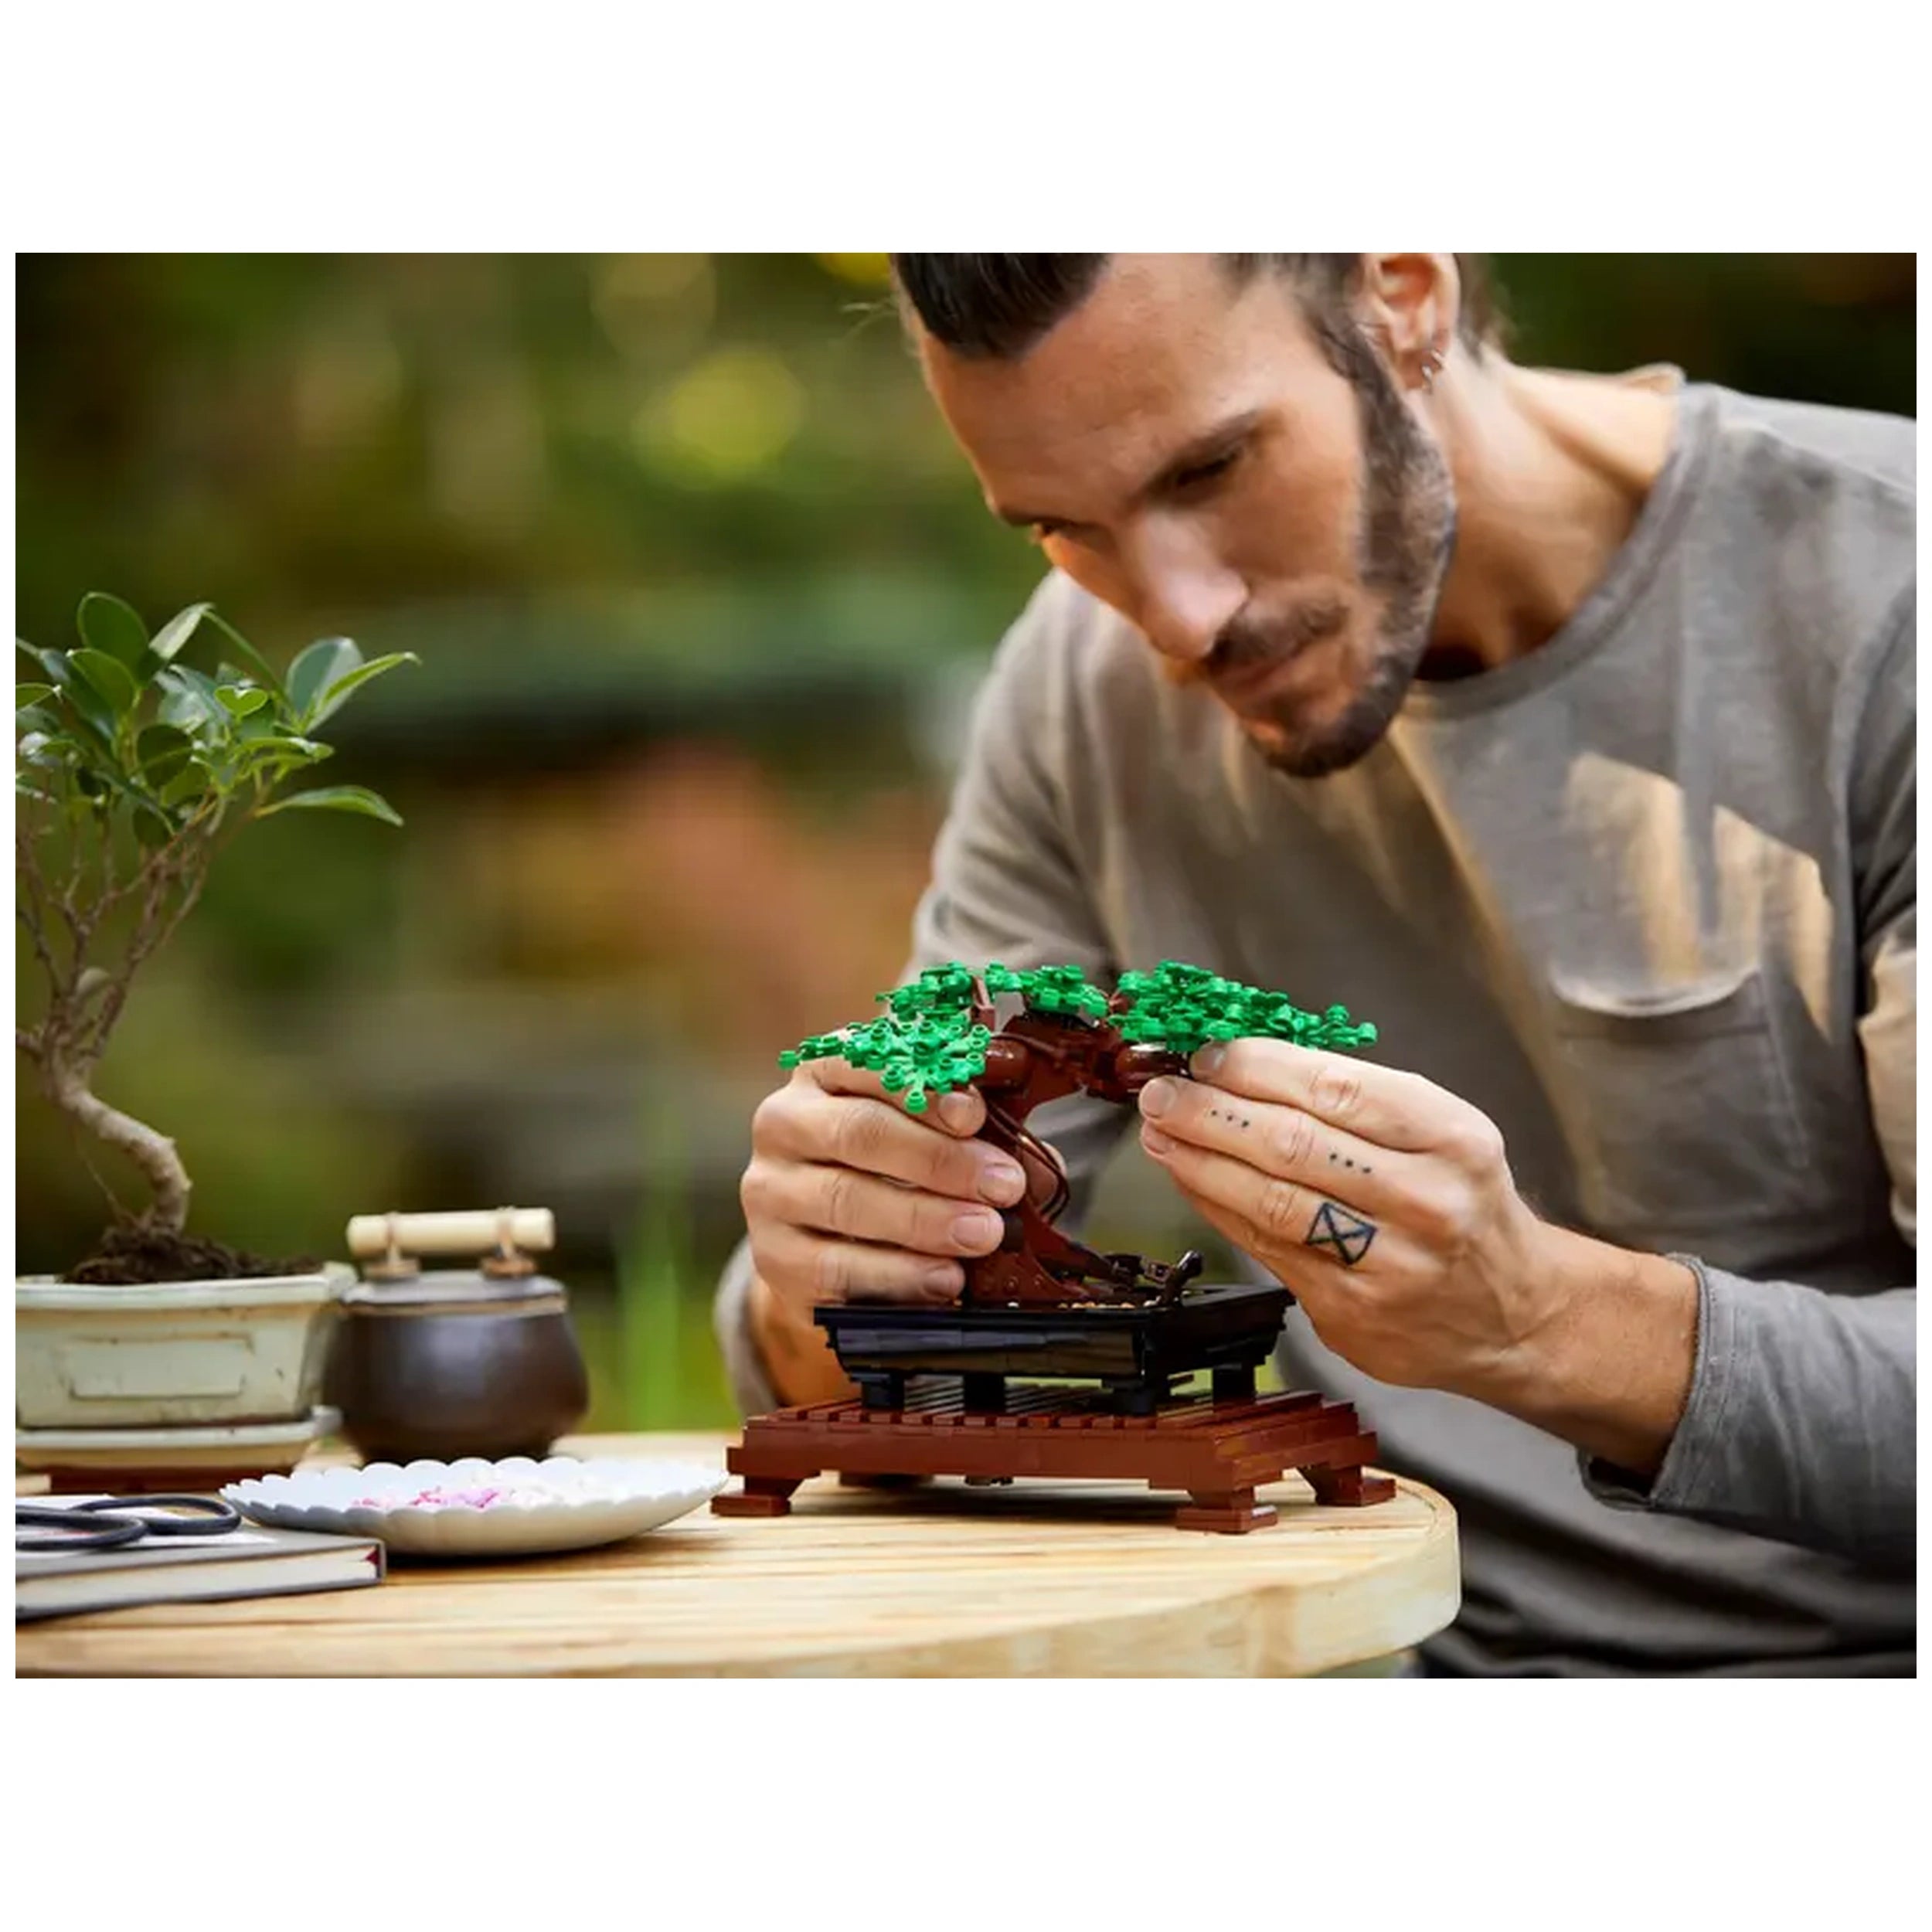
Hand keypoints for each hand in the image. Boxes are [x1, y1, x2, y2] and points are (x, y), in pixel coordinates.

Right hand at [743, 1058, 1055, 1329]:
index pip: (866, 1062)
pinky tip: (944, 1278)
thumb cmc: (891, 1166)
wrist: (824, 1237)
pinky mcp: (773, 1257)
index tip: (975, 1115)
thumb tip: (1037, 1168)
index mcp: (824, 1071)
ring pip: (845, 1201)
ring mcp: (770, 1192)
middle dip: (940, 1161)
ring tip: (984, 1234)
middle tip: (1003, 1185)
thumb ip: (977, 1135)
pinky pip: (835, 1268)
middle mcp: (785, 1123)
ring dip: (925, 1220)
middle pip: (859, 1133)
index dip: (923, 1088)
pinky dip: (897, 1276)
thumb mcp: (929, 1132)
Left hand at [1134, 1039, 1559, 1398]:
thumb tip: (1242, 1066)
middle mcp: (1426, 1201)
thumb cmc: (1462, 1203)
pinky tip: (1193, 1180)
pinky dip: (1220, 1208)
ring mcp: (1388, 1264)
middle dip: (1212, 1112)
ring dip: (1201, 1161)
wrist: (1513, 1313)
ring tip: (1162, 1134)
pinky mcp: (1351, 1313)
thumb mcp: (1439, 1132)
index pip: (1337, 1089)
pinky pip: (1267, 1248)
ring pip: (1272, 1201)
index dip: (1259, 1068)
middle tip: (1162, 1093)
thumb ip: (1351, 1100)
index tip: (1209, 1055)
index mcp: (1452, 1138)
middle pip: (1295, 1144)